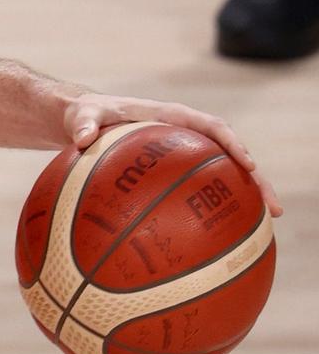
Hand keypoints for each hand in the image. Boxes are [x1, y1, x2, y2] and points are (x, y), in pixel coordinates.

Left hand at [63, 93, 282, 216]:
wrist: (83, 120)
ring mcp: (184, 154)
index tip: (247, 164)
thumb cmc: (85, 115)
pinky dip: (213, 208)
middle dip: (256, 180)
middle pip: (231, 155)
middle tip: (273, 208)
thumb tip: (82, 139)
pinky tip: (219, 238)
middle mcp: (185, 134)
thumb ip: (83, 124)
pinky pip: (200, 189)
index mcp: (172, 115)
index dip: (232, 144)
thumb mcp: (81, 115)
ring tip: (264, 228)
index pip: (212, 126)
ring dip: (245, 199)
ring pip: (223, 175)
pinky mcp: (176, 172)